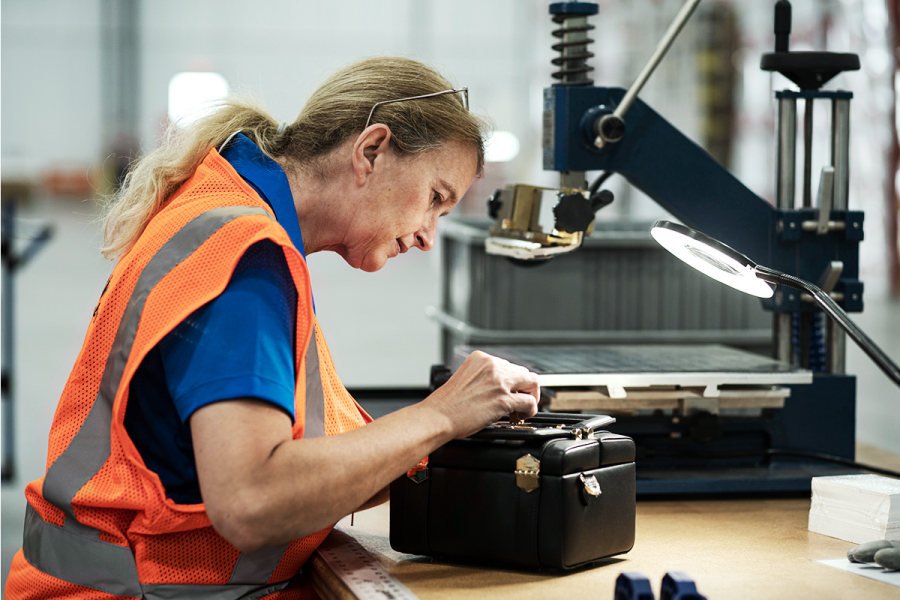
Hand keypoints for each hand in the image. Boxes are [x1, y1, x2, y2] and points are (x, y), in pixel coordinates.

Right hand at [424, 351, 539, 437]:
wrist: (438, 416)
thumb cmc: (447, 403)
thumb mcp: (465, 377)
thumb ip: (484, 377)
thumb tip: (501, 387)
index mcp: (481, 358)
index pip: (508, 365)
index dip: (513, 381)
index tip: (512, 390)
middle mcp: (492, 366)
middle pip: (523, 372)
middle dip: (524, 387)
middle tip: (520, 400)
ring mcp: (499, 382)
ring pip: (531, 383)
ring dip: (530, 397)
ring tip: (522, 409)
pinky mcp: (503, 400)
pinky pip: (529, 402)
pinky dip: (530, 410)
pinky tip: (521, 415)